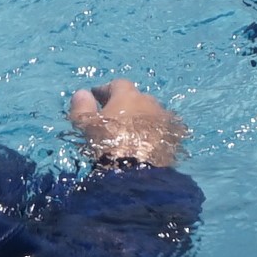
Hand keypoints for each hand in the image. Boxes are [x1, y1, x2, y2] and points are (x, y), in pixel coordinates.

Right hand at [69, 79, 183, 167]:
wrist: (138, 171)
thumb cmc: (108, 144)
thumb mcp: (87, 125)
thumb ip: (82, 106)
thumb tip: (82, 92)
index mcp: (128, 96)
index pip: (117, 84)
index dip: (106, 90)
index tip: (96, 97)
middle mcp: (149, 102)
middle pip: (137, 98)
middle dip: (126, 104)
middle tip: (115, 115)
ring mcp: (164, 118)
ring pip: (151, 113)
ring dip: (142, 118)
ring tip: (132, 131)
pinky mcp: (174, 136)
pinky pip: (163, 129)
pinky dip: (155, 132)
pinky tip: (148, 142)